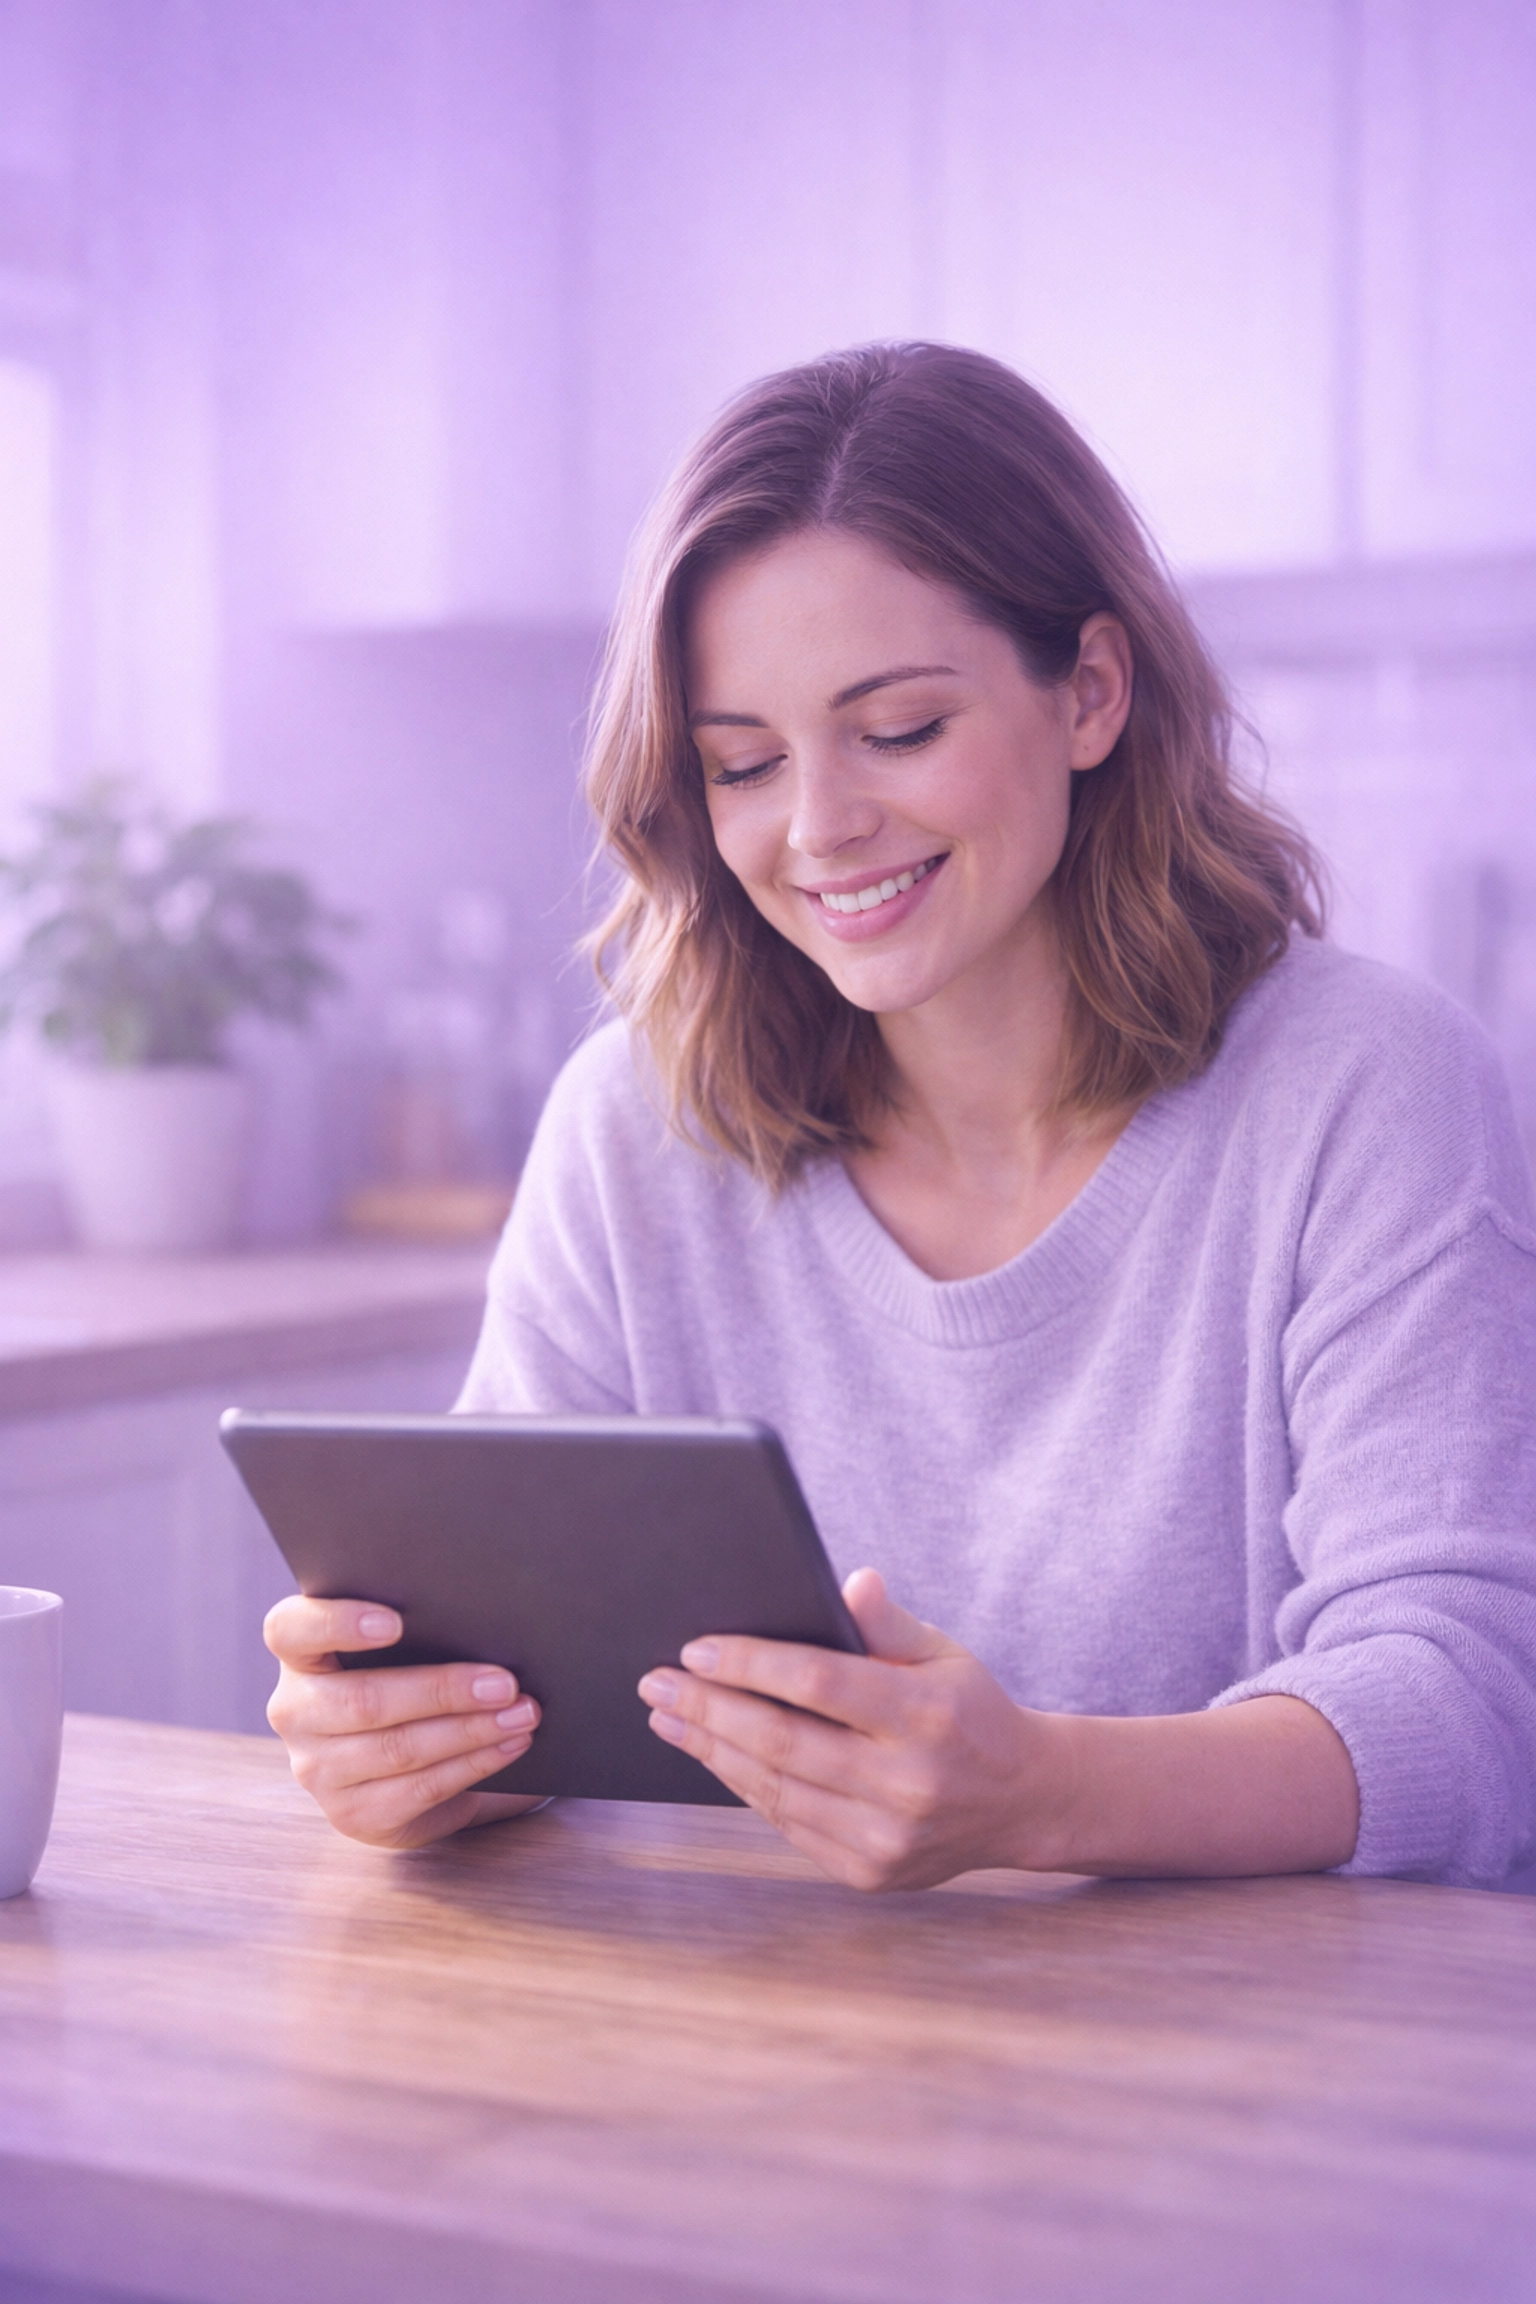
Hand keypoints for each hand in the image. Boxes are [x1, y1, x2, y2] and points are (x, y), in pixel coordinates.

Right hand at [264, 1594, 544, 1848]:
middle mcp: (295, 1712)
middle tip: (503, 1683)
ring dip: (470, 1731)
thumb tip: (487, 1619)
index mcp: (299, 1657)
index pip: (290, 1630)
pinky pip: (418, 1788)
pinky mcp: (350, 1815)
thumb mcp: (401, 1653)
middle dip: (442, 1691)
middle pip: (363, 1699)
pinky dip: (472, 1764)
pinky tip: (507, 1746)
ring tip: (520, 1714)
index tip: (395, 1622)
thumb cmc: (409, 1684)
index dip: (337, 1622)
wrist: (406, 1768)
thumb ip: (421, 1630)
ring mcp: (316, 1770)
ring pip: (397, 1748)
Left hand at [638, 1568, 1063, 1890]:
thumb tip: (852, 1581)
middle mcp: (909, 1783)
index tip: (696, 1648)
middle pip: (783, 1741)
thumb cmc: (970, 1711)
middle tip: (655, 1681)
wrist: (1024, 1801)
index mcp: (928, 1716)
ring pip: (776, 1788)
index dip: (750, 1664)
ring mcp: (888, 1837)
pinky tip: (713, 1755)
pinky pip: (789, 1824)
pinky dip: (743, 1786)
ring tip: (669, 1716)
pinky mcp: (870, 1872)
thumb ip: (889, 1623)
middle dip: (709, 1707)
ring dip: (711, 1749)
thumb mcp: (944, 1653)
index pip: (820, 1683)